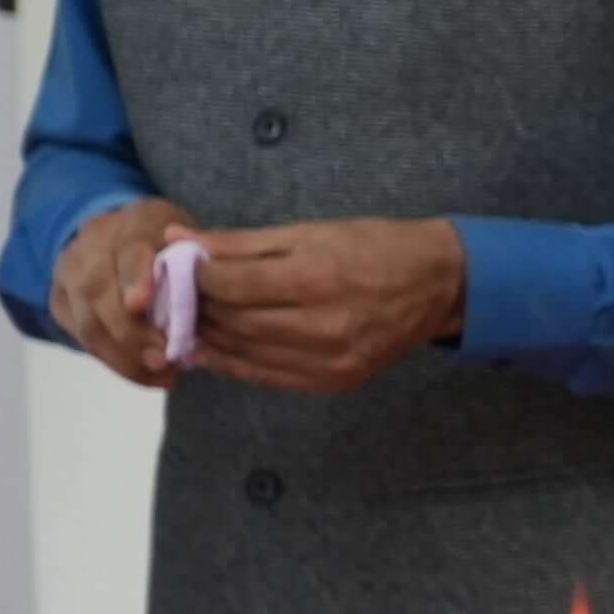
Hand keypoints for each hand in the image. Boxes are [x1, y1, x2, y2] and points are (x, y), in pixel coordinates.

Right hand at [51, 197, 195, 388]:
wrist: (124, 240)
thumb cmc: (176, 249)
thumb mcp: (195, 247)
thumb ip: (198, 270)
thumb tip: (206, 308)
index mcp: (137, 220)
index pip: (130, 245)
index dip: (134, 276)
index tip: (140, 305)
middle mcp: (94, 241)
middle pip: (98, 287)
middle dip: (131, 331)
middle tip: (165, 359)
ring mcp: (70, 270)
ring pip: (87, 318)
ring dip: (125, 355)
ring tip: (163, 376)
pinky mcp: (61, 300)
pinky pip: (82, 337)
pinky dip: (116, 362)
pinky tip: (146, 377)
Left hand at [186, 218, 468, 393]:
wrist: (438, 284)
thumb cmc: (375, 246)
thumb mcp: (310, 231)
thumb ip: (241, 242)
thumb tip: (177, 239)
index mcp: (318, 277)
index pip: (233, 284)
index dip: (197, 276)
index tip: (179, 266)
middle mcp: (324, 325)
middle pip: (236, 321)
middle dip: (199, 307)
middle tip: (175, 296)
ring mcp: (331, 360)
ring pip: (247, 353)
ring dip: (211, 337)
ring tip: (190, 320)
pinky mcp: (336, 382)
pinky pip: (269, 376)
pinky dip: (236, 363)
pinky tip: (217, 349)